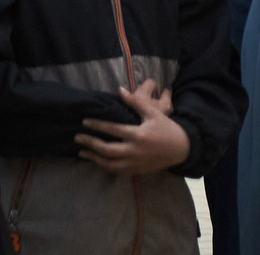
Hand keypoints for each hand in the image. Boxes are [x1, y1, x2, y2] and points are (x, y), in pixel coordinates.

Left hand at [78, 82, 192, 174]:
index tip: (84, 122)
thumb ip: (135, 102)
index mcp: (138, 135)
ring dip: (94, 158)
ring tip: (81, 151)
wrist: (182, 149)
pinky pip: (118, 171)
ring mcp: (136, 163)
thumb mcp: (153, 113)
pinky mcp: (138, 170)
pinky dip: (105, 167)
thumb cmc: (166, 129)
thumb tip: (119, 89)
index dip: (97, 125)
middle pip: (108, 150)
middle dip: (90, 144)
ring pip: (111, 164)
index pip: (113, 130)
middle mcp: (135, 151)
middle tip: (77, 137)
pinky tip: (96, 161)